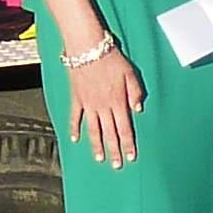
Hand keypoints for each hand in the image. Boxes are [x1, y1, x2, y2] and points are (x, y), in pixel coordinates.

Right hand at [63, 36, 142, 167]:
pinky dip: (74, 128)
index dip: (128, 144)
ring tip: (99, 158)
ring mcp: (88, 104)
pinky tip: (75, 139)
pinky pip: (75, 117)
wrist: (87, 47)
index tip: (131, 157)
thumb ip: (135, 92)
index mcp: (118, 102)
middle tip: (116, 165)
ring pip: (93, 130)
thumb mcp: (130, 72)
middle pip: (110, 133)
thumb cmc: (110, 57)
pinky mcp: (76, 98)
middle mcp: (103, 106)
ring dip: (97, 145)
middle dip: (114, 151)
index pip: (124, 129)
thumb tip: (137, 109)